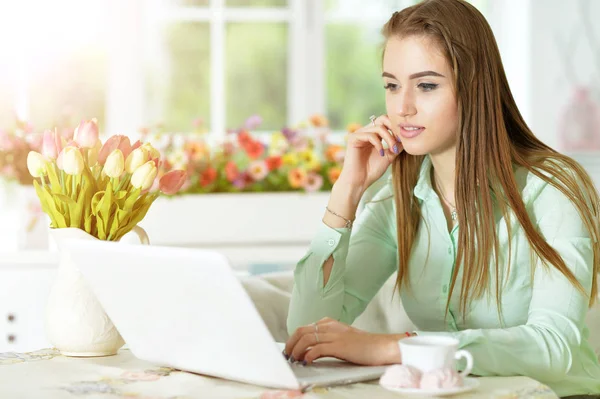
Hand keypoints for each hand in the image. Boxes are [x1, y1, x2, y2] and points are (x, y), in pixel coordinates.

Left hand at [284, 317, 400, 365]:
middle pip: (301, 330)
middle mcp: (330, 326)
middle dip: (290, 343)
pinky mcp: (339, 345)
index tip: (289, 349)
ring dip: (297, 350)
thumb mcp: (342, 339)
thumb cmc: (363, 345)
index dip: (293, 339)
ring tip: (295, 359)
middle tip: (288, 355)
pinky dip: (309, 355)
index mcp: (329, 323)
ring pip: (306, 338)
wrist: (381, 346)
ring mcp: (334, 335)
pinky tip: (307, 362)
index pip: (304, 327)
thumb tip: (309, 352)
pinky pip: (317, 348)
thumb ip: (326, 341)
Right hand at [336, 115, 402, 193]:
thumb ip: (396, 146)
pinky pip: (370, 135)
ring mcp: (358, 134)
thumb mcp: (389, 156)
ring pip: (378, 127)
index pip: (385, 122)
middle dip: (393, 128)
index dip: (395, 128)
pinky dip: (378, 143)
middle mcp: (365, 132)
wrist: (359, 182)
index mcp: (373, 135)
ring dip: (389, 138)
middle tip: (399, 140)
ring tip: (392, 150)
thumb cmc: (371, 171)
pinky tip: (381, 153)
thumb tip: (405, 137)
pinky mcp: (353, 138)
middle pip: (382, 119)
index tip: (403, 140)